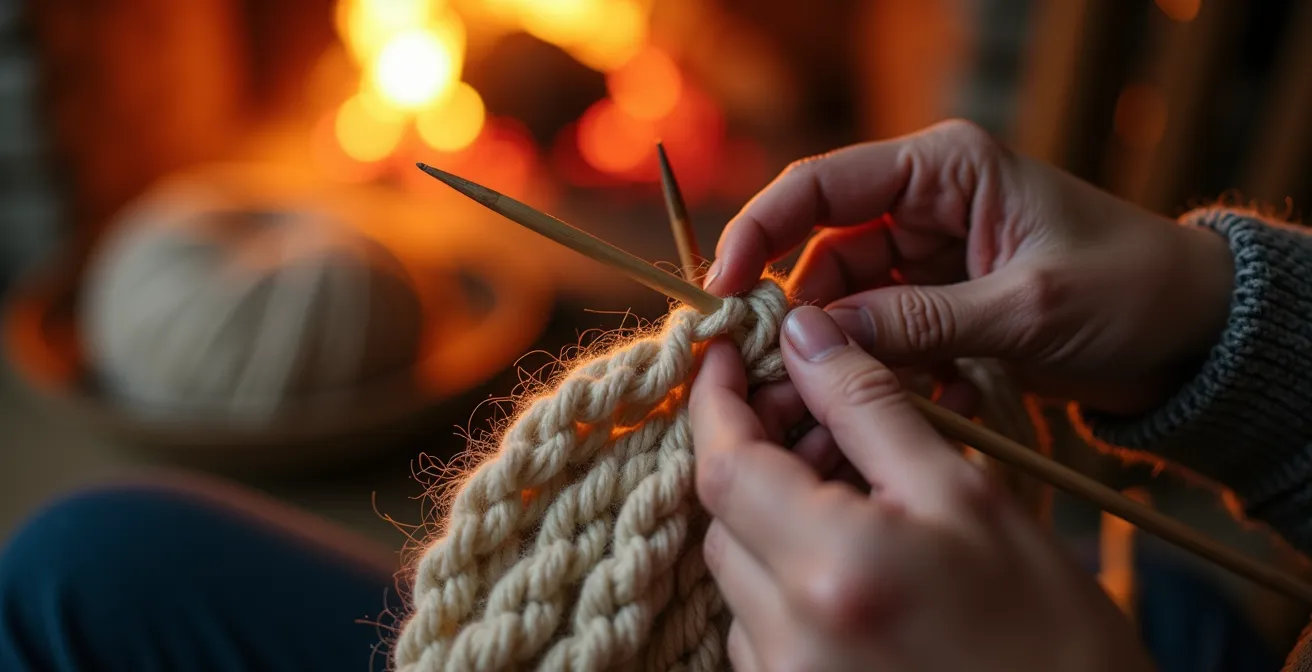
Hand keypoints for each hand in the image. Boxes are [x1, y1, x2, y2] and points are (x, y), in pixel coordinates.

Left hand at [690, 307, 1154, 671]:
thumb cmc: (1053, 632)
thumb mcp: (969, 495)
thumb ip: (870, 408)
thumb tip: (805, 335)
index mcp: (837, 569)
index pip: (728, 465)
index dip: (717, 401)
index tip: (728, 355)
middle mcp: (792, 638)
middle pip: (724, 519)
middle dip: (756, 457)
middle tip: (816, 420)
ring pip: (738, 575)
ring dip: (773, 521)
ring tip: (850, 490)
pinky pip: (758, 629)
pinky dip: (786, 582)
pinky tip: (849, 561)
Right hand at [705, 119, 1234, 413]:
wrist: (1195, 333)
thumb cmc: (1131, 292)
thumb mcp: (1023, 308)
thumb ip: (916, 322)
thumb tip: (811, 338)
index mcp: (943, 169)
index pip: (819, 185)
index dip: (758, 232)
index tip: (719, 291)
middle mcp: (924, 204)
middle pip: (820, 254)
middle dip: (795, 316)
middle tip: (770, 380)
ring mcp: (929, 257)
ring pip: (844, 304)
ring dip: (841, 358)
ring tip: (840, 412)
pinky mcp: (940, 304)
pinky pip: (881, 336)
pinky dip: (884, 375)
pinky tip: (913, 409)